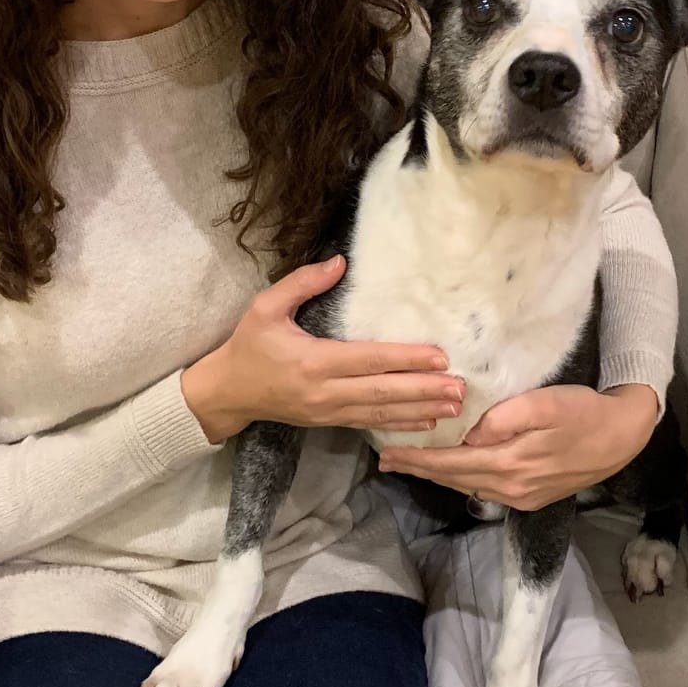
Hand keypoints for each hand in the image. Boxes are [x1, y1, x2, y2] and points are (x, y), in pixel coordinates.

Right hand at [181, 255, 465, 442]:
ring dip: (420, 410)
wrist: (226, 393)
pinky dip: (400, 424)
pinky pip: (369, 424)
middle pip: (383, 392)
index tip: (439, 357)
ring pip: (381, 413)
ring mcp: (328, 411)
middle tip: (461, 388)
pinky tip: (426, 422)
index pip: (368, 360)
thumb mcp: (265, 307)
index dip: (405, 360)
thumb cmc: (247, 345)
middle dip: (424, 390)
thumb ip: (302, 283)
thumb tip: (340, 262)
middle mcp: (325, 391)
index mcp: (313, 361)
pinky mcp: (328, 421)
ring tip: (455, 407)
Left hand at [377, 383, 658, 510]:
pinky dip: (460, 478)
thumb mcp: (542, 403)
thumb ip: (502, 419)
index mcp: (510, 464)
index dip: (418, 459)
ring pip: (467, 486)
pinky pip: (484, 488)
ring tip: (410, 465)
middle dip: (419, 469)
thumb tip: (468, 433)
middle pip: (454, 478)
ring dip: (437, 475)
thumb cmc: (581, 411)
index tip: (388, 454)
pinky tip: (450, 468)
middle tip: (386, 461)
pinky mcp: (531, 496)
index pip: (451, 462)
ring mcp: (522, 496)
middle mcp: (511, 487)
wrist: (621, 437)